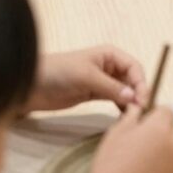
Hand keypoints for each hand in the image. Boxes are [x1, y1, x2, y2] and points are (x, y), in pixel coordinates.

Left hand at [28, 46, 146, 111]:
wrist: (30, 86)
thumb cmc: (59, 72)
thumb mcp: (86, 77)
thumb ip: (111, 87)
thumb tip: (134, 97)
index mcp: (111, 55)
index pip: (134, 67)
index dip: (141, 82)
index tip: (142, 100)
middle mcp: (110, 66)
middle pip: (132, 79)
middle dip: (138, 93)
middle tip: (140, 112)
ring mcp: (102, 81)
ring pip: (124, 90)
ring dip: (130, 101)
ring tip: (134, 117)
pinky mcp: (94, 94)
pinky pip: (113, 99)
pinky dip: (120, 106)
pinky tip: (124, 116)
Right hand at [80, 105, 172, 172]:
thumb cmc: (111, 166)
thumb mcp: (115, 134)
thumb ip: (131, 116)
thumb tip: (139, 107)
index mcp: (161, 127)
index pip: (166, 111)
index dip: (153, 117)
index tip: (140, 127)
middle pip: (172, 130)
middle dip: (160, 133)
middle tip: (138, 147)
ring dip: (162, 153)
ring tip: (140, 168)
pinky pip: (172, 171)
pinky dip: (163, 172)